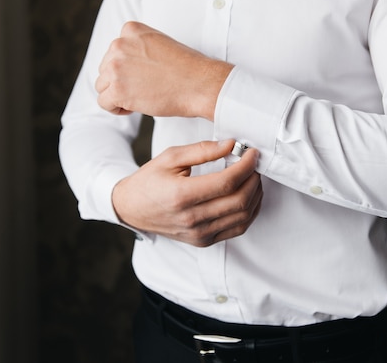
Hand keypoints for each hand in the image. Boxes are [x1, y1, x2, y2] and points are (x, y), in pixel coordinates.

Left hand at [95, 21, 232, 119]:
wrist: (199, 84)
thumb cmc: (186, 68)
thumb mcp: (159, 44)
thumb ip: (138, 48)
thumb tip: (125, 66)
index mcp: (130, 30)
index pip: (114, 51)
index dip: (126, 67)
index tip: (142, 76)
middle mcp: (119, 44)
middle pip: (105, 68)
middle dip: (120, 81)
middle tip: (143, 89)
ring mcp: (116, 66)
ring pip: (102, 85)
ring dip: (117, 95)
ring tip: (139, 99)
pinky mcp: (117, 89)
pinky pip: (104, 101)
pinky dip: (115, 108)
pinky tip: (133, 107)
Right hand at [112, 140, 262, 246]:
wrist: (131, 209)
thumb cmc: (149, 181)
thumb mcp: (170, 157)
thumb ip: (202, 150)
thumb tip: (231, 145)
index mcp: (182, 195)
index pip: (227, 182)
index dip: (246, 166)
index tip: (252, 153)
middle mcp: (192, 218)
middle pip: (239, 200)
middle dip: (254, 178)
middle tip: (254, 164)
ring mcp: (199, 233)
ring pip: (243, 216)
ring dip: (255, 195)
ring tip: (253, 177)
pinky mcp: (204, 241)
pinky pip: (237, 229)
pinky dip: (249, 212)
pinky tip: (249, 196)